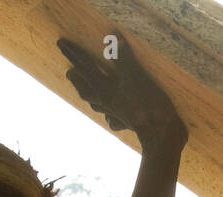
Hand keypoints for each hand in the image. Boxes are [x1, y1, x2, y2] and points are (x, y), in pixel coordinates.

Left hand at [58, 34, 187, 147]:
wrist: (161, 134)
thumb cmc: (148, 104)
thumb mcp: (136, 77)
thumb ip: (124, 59)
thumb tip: (114, 37)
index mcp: (106, 89)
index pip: (86, 67)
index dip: (74, 54)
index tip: (61, 44)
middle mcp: (107, 103)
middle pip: (87, 90)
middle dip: (78, 80)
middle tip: (69, 73)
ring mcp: (117, 115)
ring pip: (99, 106)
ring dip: (91, 98)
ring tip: (87, 95)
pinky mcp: (129, 124)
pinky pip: (114, 121)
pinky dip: (111, 117)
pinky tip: (110, 118)